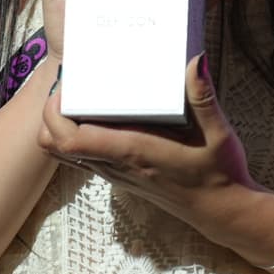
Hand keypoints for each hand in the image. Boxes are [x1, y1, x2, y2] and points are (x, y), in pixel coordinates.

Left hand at [38, 51, 262, 236]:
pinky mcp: (120, 176)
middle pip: (57, 146)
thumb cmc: (219, 172)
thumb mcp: (219, 132)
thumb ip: (203, 97)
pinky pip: (82, 158)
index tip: (65, 86)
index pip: (72, 140)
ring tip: (78, 96)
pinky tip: (97, 115)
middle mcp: (117, 165)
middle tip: (69, 85)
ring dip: (60, 126)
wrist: (223, 211)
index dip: (55, 113)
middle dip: (51, 115)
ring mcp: (116, 174)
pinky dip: (75, 136)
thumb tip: (197, 61)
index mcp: (133, 151)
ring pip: (65, 154)